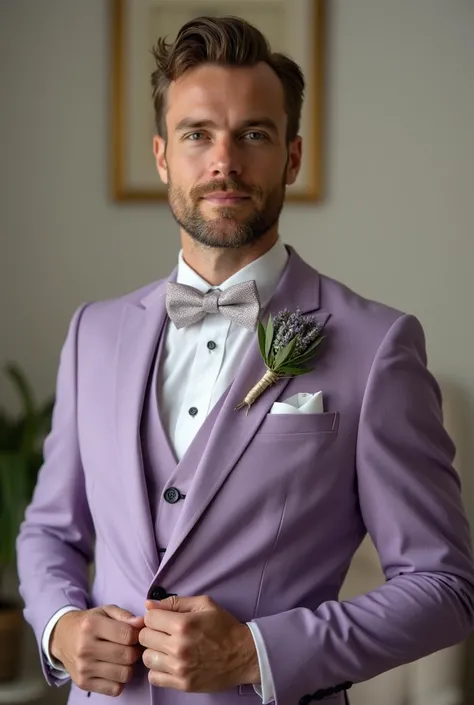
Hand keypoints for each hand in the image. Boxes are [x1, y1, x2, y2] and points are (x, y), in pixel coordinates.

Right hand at [50, 605, 144, 696]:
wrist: (62, 637)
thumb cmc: (89, 622)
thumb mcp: (105, 611)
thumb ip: (125, 615)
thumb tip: (141, 623)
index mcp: (91, 626)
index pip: (128, 635)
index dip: (138, 635)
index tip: (136, 634)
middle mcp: (85, 648)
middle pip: (127, 656)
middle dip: (136, 651)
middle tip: (132, 647)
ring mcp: (83, 668)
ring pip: (124, 674)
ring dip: (129, 666)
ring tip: (124, 658)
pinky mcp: (83, 683)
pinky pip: (115, 689)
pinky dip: (120, 680)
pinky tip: (115, 669)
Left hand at [139, 595, 259, 692]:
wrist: (243, 655)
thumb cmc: (224, 626)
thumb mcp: (204, 604)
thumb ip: (174, 602)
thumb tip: (149, 605)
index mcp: (183, 624)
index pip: (149, 619)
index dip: (154, 617)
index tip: (162, 620)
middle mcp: (178, 646)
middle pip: (144, 638)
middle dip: (152, 632)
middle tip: (165, 633)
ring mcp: (179, 667)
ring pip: (146, 658)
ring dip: (154, 651)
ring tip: (167, 648)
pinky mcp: (182, 684)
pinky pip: (153, 677)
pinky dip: (158, 670)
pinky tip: (169, 663)